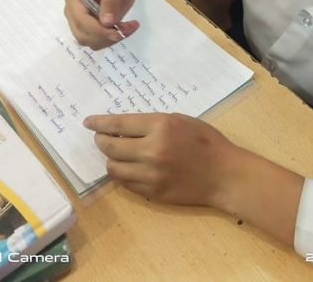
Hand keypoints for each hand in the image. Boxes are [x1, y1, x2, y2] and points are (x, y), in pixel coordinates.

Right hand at [63, 0, 138, 49]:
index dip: (98, 30)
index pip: (80, 20)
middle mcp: (71, 11)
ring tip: (128, 27)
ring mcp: (79, 21)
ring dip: (109, 40)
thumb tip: (106, 22)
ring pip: (90, 41)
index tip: (118, 32)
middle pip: (82, 34)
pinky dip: (110, 39)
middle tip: (127, 29)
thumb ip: (111, 1)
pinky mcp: (88, 28)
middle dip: (104, 37)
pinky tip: (124, 29)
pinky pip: (97, 41)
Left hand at [84, 112, 236, 206]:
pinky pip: (126, 183)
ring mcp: (151, 175)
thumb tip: (124, 127)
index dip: (100, 123)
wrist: (224, 175)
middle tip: (101, 138)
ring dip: (111, 159)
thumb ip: (152, 123)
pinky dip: (123, 174)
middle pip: (110, 147)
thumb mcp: (180, 120)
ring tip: (117, 154)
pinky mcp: (153, 193)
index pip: (119, 124)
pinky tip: (129, 168)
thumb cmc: (206, 141)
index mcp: (160, 126)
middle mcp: (152, 151)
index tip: (88, 122)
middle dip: (101, 141)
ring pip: (113, 168)